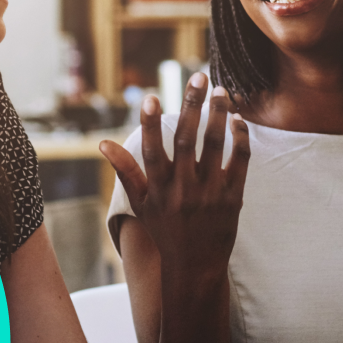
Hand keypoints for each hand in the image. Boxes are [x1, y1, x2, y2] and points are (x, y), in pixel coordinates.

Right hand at [99, 73, 249, 278]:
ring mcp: (210, 193)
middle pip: (186, 139)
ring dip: (218, 114)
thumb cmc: (165, 231)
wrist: (196, 266)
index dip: (148, 123)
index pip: (151, 150)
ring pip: (216, 145)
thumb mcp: (141, 204)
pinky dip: (241, 138)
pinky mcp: (234, 198)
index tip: (150, 96)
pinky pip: (240, 161)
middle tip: (198, 76)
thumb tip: (102, 142)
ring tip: (221, 90)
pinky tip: (238, 119)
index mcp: (158, 189)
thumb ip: (125, 171)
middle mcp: (183, 189)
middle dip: (191, 104)